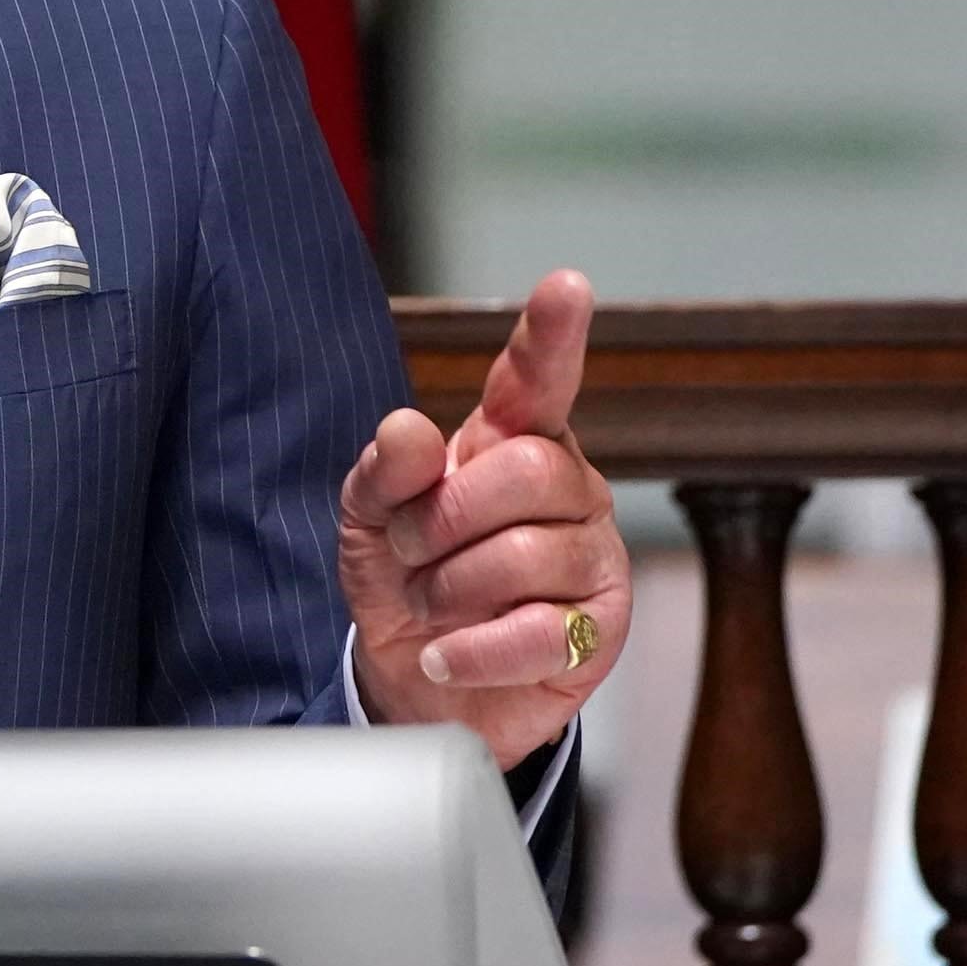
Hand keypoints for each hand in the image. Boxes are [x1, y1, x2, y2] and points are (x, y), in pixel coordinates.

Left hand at [338, 269, 627, 768]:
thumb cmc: (405, 579)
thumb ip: (385, 469)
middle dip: (442, 518)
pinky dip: (472, 649)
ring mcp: (591, 560)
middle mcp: (568, 491)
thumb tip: (409, 431)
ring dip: (448, 588)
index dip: (550, 335)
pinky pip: (537, 632)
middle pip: (525, 471)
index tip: (566, 286)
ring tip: (431, 604)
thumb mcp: (369, 517)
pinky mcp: (597, 633)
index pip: (536, 381)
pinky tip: (445, 654)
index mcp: (512, 443)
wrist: (414, 679)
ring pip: (526, 555)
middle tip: (410, 551)